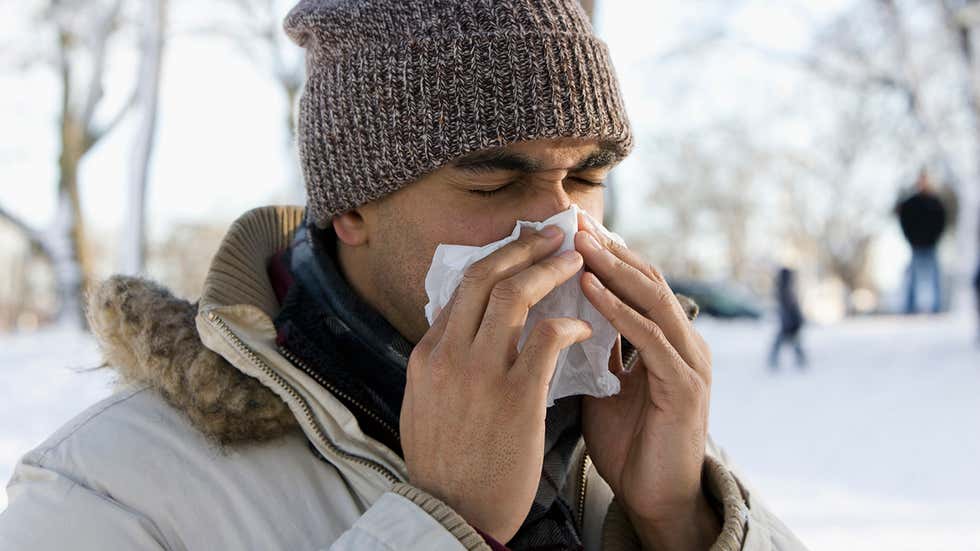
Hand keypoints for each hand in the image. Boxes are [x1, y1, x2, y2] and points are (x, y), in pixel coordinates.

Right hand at [400, 226, 592, 542]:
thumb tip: (456, 330)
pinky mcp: (516, 397)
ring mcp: (480, 373)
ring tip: (576, 260)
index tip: (521, 249)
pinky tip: (583, 327)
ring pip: (515, 295)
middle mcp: (448, 355)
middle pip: (484, 276)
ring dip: (549, 269)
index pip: (460, 289)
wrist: (451, 515)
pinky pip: (548, 338)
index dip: (496, 261)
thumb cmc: (444, 464)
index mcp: (427, 355)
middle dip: (522, 247)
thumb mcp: (424, 404)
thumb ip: (441, 364)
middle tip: (552, 234)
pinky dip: (569, 322)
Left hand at [575, 214, 719, 550]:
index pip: (633, 281)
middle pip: (645, 278)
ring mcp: (689, 362)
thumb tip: (552, 313)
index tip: (566, 225)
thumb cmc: (628, 443)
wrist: (655, 499)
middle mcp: (682, 341)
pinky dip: (619, 310)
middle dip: (607, 247)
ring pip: (652, 298)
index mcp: (663, 338)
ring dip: (613, 268)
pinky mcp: (685, 387)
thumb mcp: (602, 384)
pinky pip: (650, 339)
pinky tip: (590, 288)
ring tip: (579, 243)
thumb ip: (590, 348)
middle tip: (572, 219)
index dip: (603, 251)